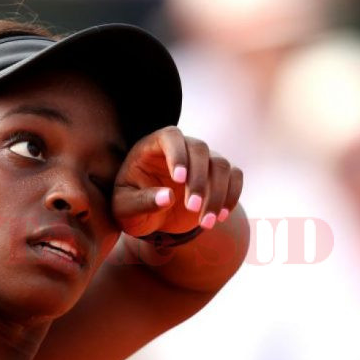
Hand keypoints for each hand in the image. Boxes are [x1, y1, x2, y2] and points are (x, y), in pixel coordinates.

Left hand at [112, 126, 243, 236]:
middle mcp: (181, 147)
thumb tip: (167, 197)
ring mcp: (202, 160)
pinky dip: (232, 196)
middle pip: (200, 149)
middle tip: (192, 208)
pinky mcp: (217, 175)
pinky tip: (220, 216)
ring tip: (205, 223)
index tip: (178, 179)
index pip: (171, 136)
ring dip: (217, 194)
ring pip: (221, 165)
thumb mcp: (125, 209)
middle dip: (199, 180)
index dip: (177, 154)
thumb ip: (141, 202)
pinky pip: (234, 176)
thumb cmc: (131, 207)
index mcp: (153, 146)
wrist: (149, 216)